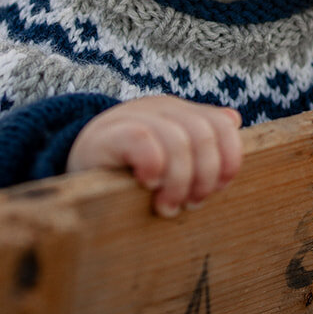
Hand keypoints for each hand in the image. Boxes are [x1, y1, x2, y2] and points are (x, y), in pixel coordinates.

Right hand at [66, 95, 242, 216]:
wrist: (79, 164)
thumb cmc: (131, 167)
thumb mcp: (169, 153)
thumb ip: (200, 140)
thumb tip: (233, 120)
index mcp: (180, 112)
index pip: (221, 126)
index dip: (227, 160)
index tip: (217, 190)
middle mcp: (160, 108)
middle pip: (203, 135)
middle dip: (203, 177)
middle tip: (188, 204)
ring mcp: (133, 116)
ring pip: (178, 141)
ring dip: (179, 182)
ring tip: (166, 205)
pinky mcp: (109, 133)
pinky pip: (145, 141)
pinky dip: (153, 166)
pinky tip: (146, 184)